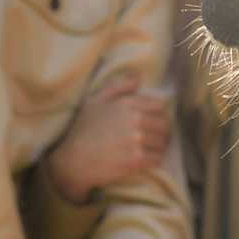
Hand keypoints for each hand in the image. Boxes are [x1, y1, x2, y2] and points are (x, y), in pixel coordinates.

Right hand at [46, 73, 172, 203]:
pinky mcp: (136, 160)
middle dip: (161, 132)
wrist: (74, 161)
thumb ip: (117, 87)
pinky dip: (154, 160)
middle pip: (164, 125)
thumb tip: (138, 77)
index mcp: (127, 104)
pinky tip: (146, 161)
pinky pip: (157, 159)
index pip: (159, 106)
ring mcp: (137, 141)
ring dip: (159, 147)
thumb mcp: (94, 102)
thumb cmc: (83, 130)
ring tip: (151, 150)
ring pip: (162, 143)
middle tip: (155, 139)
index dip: (158, 115)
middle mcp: (134, 120)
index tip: (154, 122)